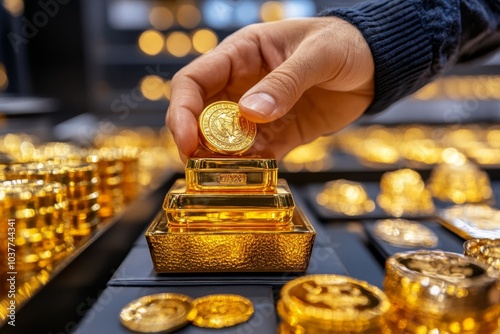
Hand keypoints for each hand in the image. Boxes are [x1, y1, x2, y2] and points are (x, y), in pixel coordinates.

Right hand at [167, 17, 373, 161]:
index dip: (182, 110)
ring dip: (219, 161)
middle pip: (201, 116)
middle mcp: (242, 86)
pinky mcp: (279, 135)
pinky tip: (250, 178)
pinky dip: (248, 169)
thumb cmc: (344, 42)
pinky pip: (256, 155)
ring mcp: (259, 113)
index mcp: (241, 55)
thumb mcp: (317, 55)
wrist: (375, 65)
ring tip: (222, 178)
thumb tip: (249, 113)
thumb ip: (284, 82)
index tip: (186, 140)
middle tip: (199, 166)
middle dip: (195, 142)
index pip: (193, 81)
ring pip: (224, 141)